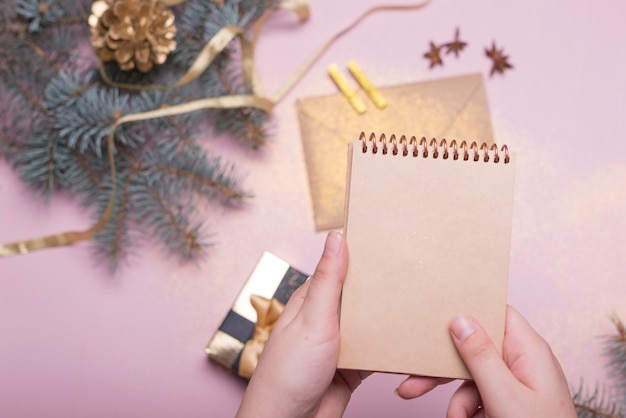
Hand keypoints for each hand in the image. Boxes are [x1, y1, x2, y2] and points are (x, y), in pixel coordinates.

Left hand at [236, 232, 446, 417]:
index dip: (363, 254)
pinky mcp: (355, 364)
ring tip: (419, 302)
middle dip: (384, 286)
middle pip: (362, 295)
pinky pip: (380, 350)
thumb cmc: (289, 372)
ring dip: (390, 317)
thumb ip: (328, 281)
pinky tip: (411, 339)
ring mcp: (342, 341)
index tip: (390, 240)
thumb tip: (336, 238)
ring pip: (373, 322)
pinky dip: (393, 346)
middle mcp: (327, 317)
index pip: (341, 267)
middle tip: (415, 272)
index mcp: (313, 299)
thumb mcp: (312, 318)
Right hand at [446, 306, 576, 417]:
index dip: (468, 310)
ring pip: (471, 377)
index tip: (437, 316)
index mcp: (528, 349)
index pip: (496, 312)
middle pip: (475, 348)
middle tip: (413, 384)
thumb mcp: (504, 395)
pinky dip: (468, 410)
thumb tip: (460, 318)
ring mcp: (516, 381)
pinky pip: (478, 396)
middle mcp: (522, 360)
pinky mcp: (509, 400)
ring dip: (458, 402)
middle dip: (444, 368)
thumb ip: (480, 356)